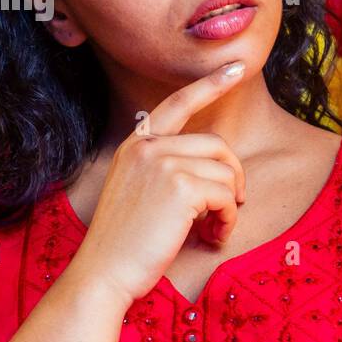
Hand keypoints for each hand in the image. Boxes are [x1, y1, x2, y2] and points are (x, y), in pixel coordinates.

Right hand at [68, 61, 247, 303]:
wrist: (103, 274)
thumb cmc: (126, 243)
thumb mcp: (139, 192)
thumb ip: (166, 169)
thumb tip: (216, 166)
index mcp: (136, 144)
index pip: (178, 103)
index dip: (211, 84)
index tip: (237, 67)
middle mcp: (148, 146)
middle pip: (218, 146)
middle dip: (233, 177)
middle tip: (232, 207)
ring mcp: (163, 163)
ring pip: (225, 174)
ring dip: (230, 207)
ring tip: (215, 230)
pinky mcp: (180, 187)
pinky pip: (227, 196)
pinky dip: (228, 219)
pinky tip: (214, 237)